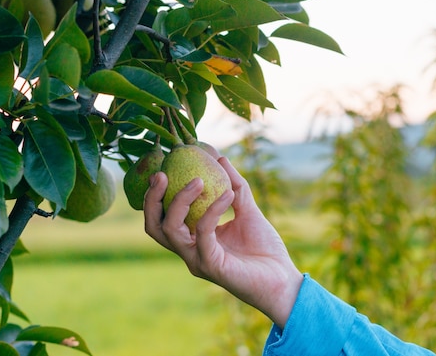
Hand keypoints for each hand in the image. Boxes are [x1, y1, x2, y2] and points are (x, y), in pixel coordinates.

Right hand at [144, 157, 302, 327]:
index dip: (157, 194)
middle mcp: (189, 250)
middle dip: (152, 199)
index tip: (166, 166)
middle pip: (154, 226)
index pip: (163, 216)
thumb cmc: (265, 249)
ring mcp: (197, 259)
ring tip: (198, 180)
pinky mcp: (211, 265)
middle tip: (162, 174)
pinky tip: (228, 194)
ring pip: (170, 230)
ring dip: (179, 201)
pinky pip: (204, 232)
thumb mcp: (248, 210)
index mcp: (193, 238)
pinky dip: (213, 209)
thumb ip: (235, 186)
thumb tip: (220, 157)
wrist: (283, 279)